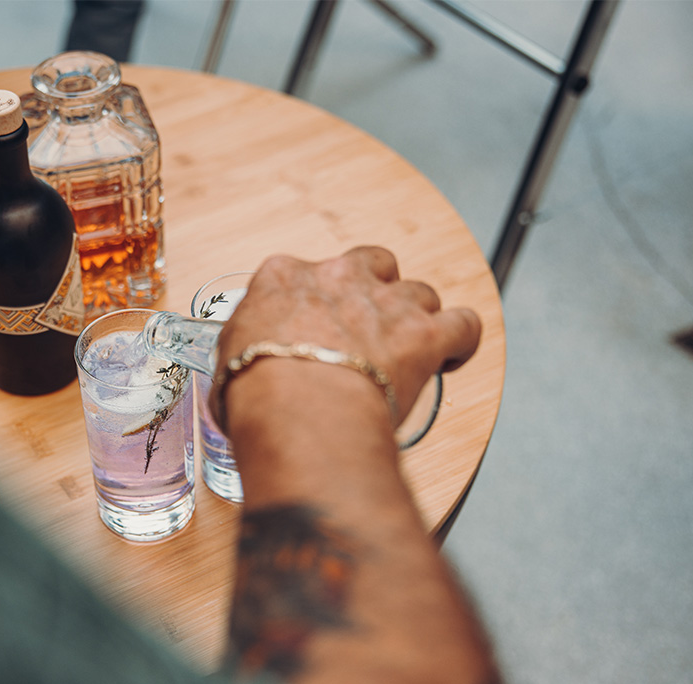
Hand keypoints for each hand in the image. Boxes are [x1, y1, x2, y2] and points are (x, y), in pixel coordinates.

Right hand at [213, 246, 481, 428]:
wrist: (299, 412)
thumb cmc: (257, 395)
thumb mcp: (229, 360)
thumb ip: (246, 346)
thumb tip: (247, 363)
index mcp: (284, 278)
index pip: (304, 274)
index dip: (315, 302)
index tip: (314, 326)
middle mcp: (339, 277)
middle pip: (371, 263)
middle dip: (375, 290)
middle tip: (367, 326)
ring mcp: (386, 302)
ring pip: (419, 292)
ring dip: (416, 317)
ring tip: (407, 350)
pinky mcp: (426, 334)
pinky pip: (463, 324)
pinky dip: (460, 341)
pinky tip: (449, 356)